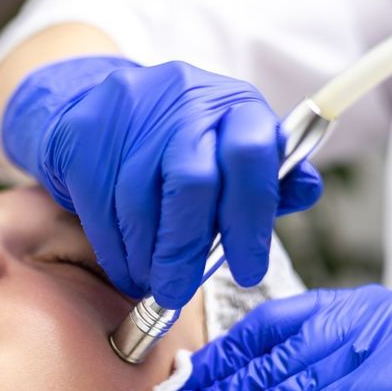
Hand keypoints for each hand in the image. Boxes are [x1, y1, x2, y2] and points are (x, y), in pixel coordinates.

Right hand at [0, 56, 321, 306]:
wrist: (95, 108)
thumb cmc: (175, 146)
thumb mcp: (229, 153)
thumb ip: (267, 179)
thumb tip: (306, 190)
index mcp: (235, 105)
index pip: (252, 156)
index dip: (251, 221)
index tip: (247, 270)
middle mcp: (185, 98)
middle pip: (191, 183)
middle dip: (185, 250)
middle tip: (178, 292)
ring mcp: (131, 111)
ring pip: (139, 202)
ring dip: (144, 257)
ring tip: (150, 281)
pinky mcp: (85, 132)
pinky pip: (99, 207)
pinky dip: (114, 250)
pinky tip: (125, 265)